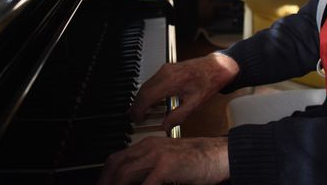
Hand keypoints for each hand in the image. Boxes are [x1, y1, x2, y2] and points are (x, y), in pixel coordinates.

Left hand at [98, 136, 229, 184]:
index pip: (117, 158)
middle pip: (115, 164)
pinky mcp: (167, 166)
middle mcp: (149, 147)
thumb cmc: (198, 161)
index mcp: (148, 145)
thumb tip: (136, 182)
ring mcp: (157, 155)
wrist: (220, 155)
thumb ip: (150, 170)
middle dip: (106, 181)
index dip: (106, 175)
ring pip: (124, 174)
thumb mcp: (168, 162)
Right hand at [130, 52, 238, 131]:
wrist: (217, 66)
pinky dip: (147, 91)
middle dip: (136, 105)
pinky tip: (149, 100)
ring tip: (138, 111)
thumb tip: (165, 126)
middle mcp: (166, 73)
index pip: (148, 97)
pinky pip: (152, 81)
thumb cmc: (209, 82)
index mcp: (172, 81)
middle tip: (133, 117)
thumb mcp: (196, 104)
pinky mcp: (167, 68)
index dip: (139, 109)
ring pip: (147, 85)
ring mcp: (165, 69)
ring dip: (141, 98)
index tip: (136, 119)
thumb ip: (178, 116)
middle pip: (144, 90)